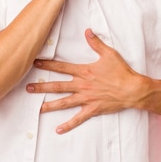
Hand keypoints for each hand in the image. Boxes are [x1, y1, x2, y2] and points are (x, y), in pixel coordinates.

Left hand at [26, 29, 144, 133]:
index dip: (47, 65)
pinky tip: (58, 129)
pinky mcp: (92, 109)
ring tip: (37, 108)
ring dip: (50, 105)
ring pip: (64, 102)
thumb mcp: (109, 54)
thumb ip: (96, 43)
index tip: (35, 63)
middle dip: (42, 87)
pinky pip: (78, 118)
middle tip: (28, 88)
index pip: (61, 67)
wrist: (132, 89)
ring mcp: (86, 98)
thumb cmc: (121, 71)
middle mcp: (82, 85)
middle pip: (57, 86)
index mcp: (84, 71)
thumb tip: (87, 31)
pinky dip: (68, 124)